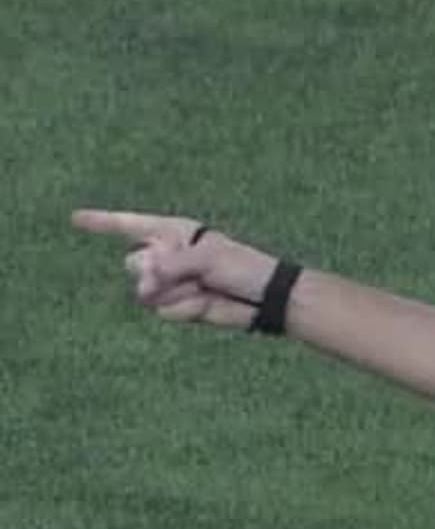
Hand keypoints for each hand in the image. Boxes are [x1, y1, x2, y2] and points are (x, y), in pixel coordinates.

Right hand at [72, 209, 279, 329]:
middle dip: (156, 271)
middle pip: (134, 263)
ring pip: (145, 291)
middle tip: (191, 272)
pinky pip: (163, 310)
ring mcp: (170, 282)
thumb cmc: (243, 267)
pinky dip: (184, 308)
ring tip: (204, 288)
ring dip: (174, 291)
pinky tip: (205, 303)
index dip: (102, 222)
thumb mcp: (208, 256)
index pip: (130, 225)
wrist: (264, 299)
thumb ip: (171, 266)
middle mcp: (167, 256)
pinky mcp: (177, 306)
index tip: (75, 218)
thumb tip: (143, 286)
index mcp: (174, 233)